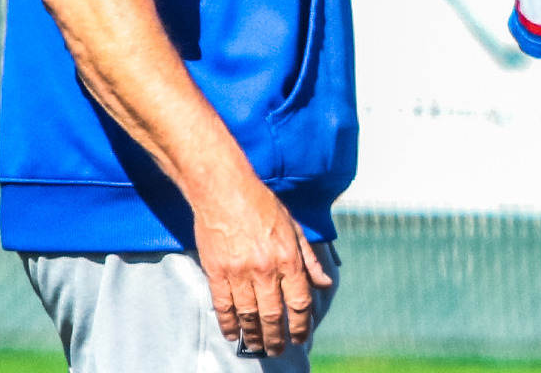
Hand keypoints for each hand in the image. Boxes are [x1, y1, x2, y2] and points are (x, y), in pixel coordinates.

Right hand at [191, 179, 334, 356]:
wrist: (223, 189)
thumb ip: (309, 258)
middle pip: (274, 315)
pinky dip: (229, 324)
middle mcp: (265, 269)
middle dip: (278, 337)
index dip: (301, 324)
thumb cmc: (261, 204)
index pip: (299, 302)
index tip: (300, 336)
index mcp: (288, 258)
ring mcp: (239, 272)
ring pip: (249, 315)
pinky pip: (224, 306)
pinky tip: (234, 335)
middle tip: (278, 350)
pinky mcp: (216, 272)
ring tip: (259, 347)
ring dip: (255, 336)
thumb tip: (324, 282)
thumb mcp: (293, 227)